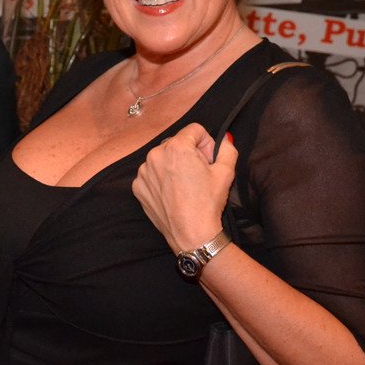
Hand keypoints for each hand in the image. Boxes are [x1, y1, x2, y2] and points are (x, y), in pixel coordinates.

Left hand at [132, 124, 236, 253]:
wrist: (191, 234)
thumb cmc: (208, 203)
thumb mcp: (226, 172)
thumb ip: (227, 148)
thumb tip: (224, 139)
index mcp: (177, 147)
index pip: (195, 130)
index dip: (206, 144)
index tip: (208, 161)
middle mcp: (155, 154)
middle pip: (177, 143)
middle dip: (189, 154)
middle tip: (198, 175)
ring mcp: (144, 171)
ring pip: (163, 158)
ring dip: (173, 166)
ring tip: (185, 186)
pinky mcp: (138, 186)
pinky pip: (151, 174)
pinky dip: (161, 180)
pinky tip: (172, 194)